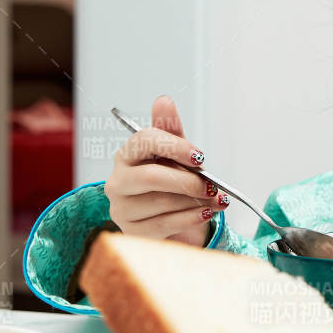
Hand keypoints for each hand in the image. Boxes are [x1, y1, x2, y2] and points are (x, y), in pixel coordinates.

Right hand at [106, 94, 224, 244]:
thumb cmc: (171, 179)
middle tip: (212, 185)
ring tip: (216, 199)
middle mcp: (117, 181)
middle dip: (188, 181)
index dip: (175, 147)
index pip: (145, 141)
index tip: (200, 157)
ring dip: (195, 201)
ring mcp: (122, 208)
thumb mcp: (175, 152)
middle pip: (151, 177)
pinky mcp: (133, 232)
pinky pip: (165, 224)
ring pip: (162, 202)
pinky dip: (191, 218)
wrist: (171, 215)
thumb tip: (164, 101)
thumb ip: (170, 129)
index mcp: (126, 154)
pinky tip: (206, 212)